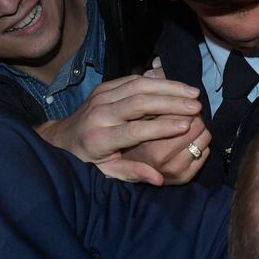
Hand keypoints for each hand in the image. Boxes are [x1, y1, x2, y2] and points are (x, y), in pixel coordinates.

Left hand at [35, 75, 204, 184]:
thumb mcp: (106, 173)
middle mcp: (99, 113)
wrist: (61, 138)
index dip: (162, 126)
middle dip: (171, 102)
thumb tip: (158, 179)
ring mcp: (101, 96)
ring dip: (168, 87)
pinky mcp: (104, 86)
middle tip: (196, 106)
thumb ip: (132, 173)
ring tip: (193, 92)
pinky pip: (133, 79)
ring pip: (138, 85)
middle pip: (139, 102)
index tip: (186, 125)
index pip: (135, 130)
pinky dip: (156, 81)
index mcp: (99, 138)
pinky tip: (175, 85)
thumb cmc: (88, 159)